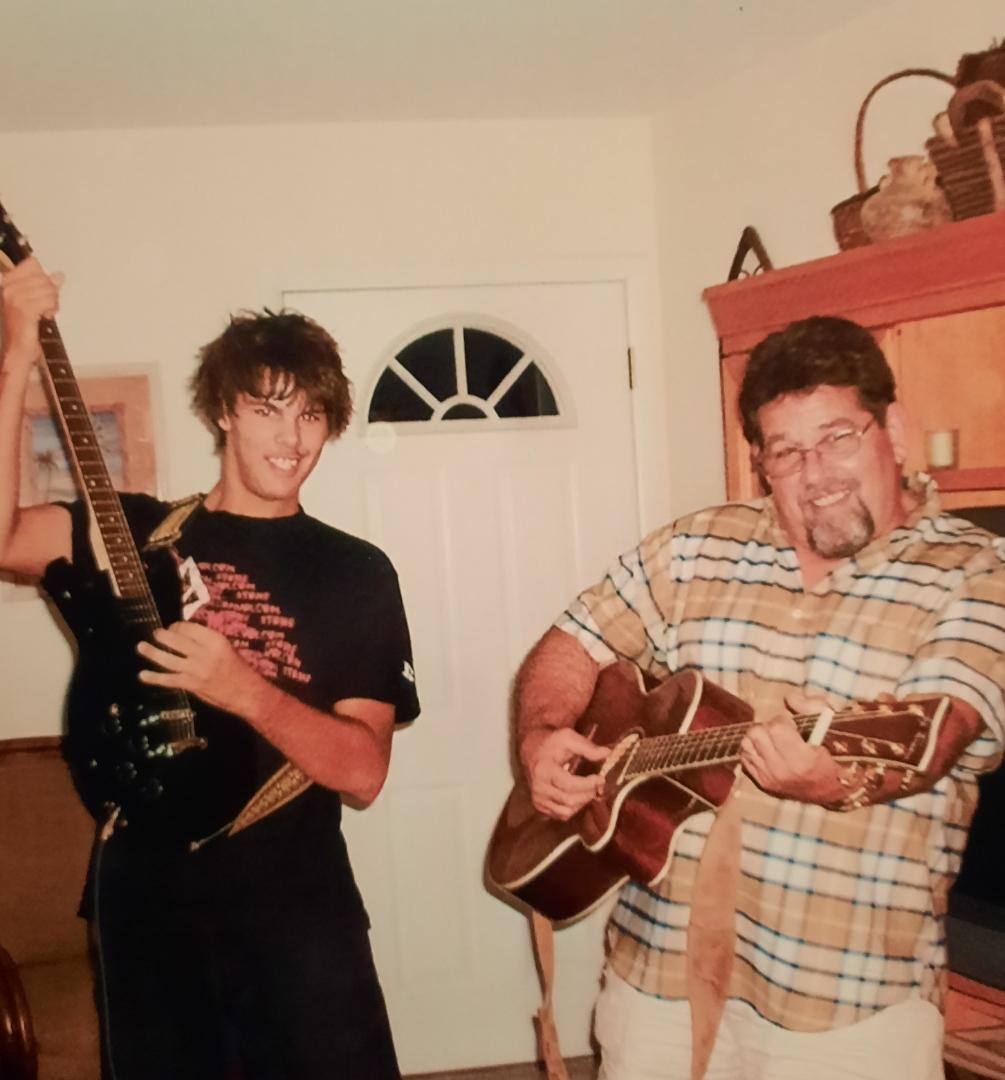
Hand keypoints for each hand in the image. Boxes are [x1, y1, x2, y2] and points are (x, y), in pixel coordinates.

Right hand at [0, 257, 63, 370]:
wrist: (18, 349)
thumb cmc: (25, 327)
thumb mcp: (34, 302)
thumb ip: (45, 286)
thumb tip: (59, 276)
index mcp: (7, 282)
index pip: (33, 264)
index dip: (44, 277)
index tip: (41, 291)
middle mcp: (8, 288)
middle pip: (43, 276)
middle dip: (51, 292)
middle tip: (46, 306)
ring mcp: (15, 298)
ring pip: (48, 288)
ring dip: (52, 302)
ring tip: (45, 312)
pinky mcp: (25, 309)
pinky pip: (49, 300)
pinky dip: (52, 308)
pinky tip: (46, 316)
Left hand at [137, 622, 264, 716]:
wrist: (246, 692)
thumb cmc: (238, 669)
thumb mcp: (226, 648)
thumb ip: (207, 642)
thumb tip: (185, 635)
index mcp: (215, 641)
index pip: (189, 628)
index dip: (177, 626)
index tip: (173, 628)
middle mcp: (204, 653)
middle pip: (176, 640)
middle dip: (162, 636)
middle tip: (156, 634)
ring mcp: (196, 670)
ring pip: (168, 659)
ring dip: (152, 652)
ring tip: (141, 647)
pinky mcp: (191, 685)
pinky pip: (169, 680)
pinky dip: (154, 677)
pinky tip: (143, 675)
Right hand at [520, 727, 608, 820]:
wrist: (532, 752)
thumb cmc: (552, 744)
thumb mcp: (568, 737)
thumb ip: (587, 747)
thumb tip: (606, 753)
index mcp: (544, 770)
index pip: (569, 785)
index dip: (588, 784)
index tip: (601, 778)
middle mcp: (539, 787)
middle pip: (569, 800)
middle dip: (588, 794)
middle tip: (598, 785)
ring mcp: (538, 799)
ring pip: (566, 811)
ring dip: (582, 803)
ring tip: (589, 791)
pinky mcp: (540, 806)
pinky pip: (561, 815)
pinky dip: (574, 808)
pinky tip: (578, 796)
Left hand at [740, 709, 843, 803]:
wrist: (836, 790)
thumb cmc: (838, 756)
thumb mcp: (833, 726)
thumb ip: (812, 707)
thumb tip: (790, 698)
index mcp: (802, 759)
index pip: (776, 727)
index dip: (783, 720)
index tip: (793, 725)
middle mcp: (782, 771)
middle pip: (756, 734)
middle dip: (769, 727)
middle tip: (782, 731)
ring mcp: (770, 779)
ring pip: (746, 745)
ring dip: (758, 738)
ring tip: (774, 740)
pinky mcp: (763, 783)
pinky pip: (744, 758)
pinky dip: (753, 751)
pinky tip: (768, 750)